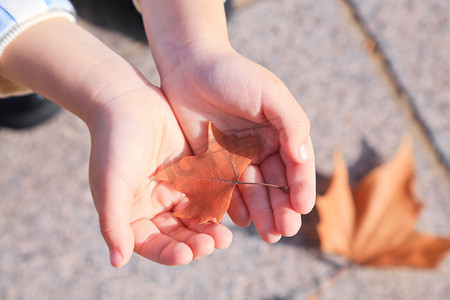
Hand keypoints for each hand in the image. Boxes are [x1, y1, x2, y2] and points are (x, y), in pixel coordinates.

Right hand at [86, 84, 231, 266]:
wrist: (126, 100)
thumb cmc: (113, 143)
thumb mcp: (110, 184)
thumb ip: (113, 222)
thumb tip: (117, 261)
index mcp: (132, 215)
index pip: (152, 244)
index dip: (168, 253)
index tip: (186, 255)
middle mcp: (154, 207)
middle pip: (178, 235)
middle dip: (195, 243)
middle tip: (214, 244)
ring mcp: (175, 190)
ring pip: (196, 217)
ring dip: (209, 228)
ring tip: (225, 237)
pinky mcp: (192, 173)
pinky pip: (208, 193)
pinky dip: (218, 204)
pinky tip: (230, 212)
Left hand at [159, 47, 315, 242]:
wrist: (189, 64)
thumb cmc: (233, 73)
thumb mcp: (270, 92)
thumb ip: (291, 123)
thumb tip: (303, 158)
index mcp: (280, 132)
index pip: (296, 165)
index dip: (301, 187)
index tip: (302, 208)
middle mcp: (261, 147)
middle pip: (276, 185)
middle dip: (282, 208)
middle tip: (284, 231)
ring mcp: (237, 156)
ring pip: (252, 191)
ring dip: (261, 213)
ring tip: (267, 235)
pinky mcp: (212, 161)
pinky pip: (224, 188)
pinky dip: (232, 204)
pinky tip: (239, 220)